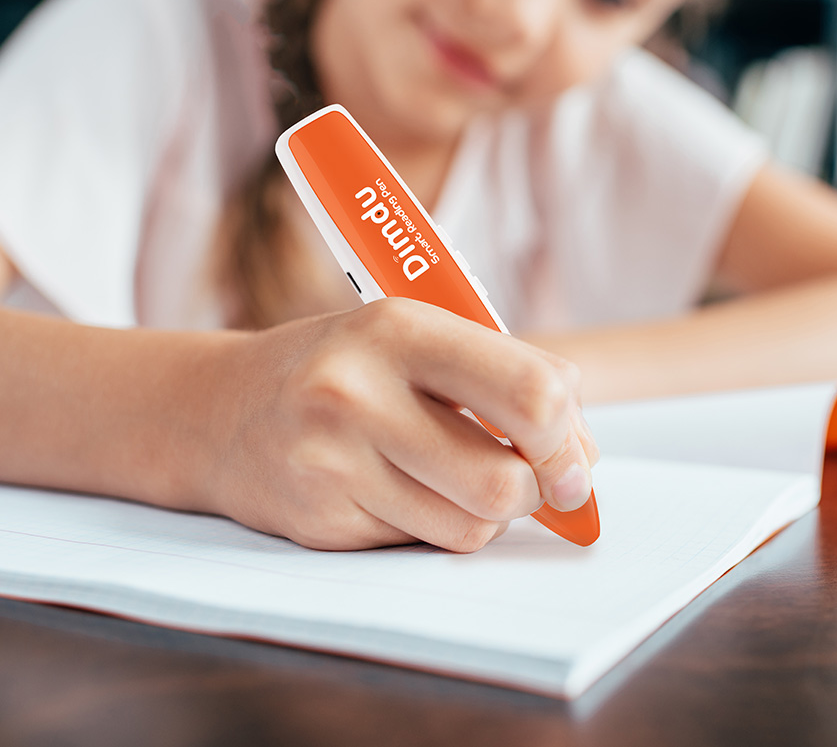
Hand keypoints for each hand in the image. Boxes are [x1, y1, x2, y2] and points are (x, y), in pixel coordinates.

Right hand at [204, 298, 599, 551]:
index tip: (572, 456)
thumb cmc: (345, 368)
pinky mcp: (320, 520)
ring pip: (471, 526)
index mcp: (399, 327)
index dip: (569, 438)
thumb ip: (508, 380)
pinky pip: (425, 546)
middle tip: (532, 480)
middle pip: (504, 480)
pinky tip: (405, 492)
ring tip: (458, 476)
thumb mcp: (419, 339)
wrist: (217, 410)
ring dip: (488, 512)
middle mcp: (358, 393)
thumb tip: (582, 459)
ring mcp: (332, 462)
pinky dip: (437, 527)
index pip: (531, 394)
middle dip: (536, 490)